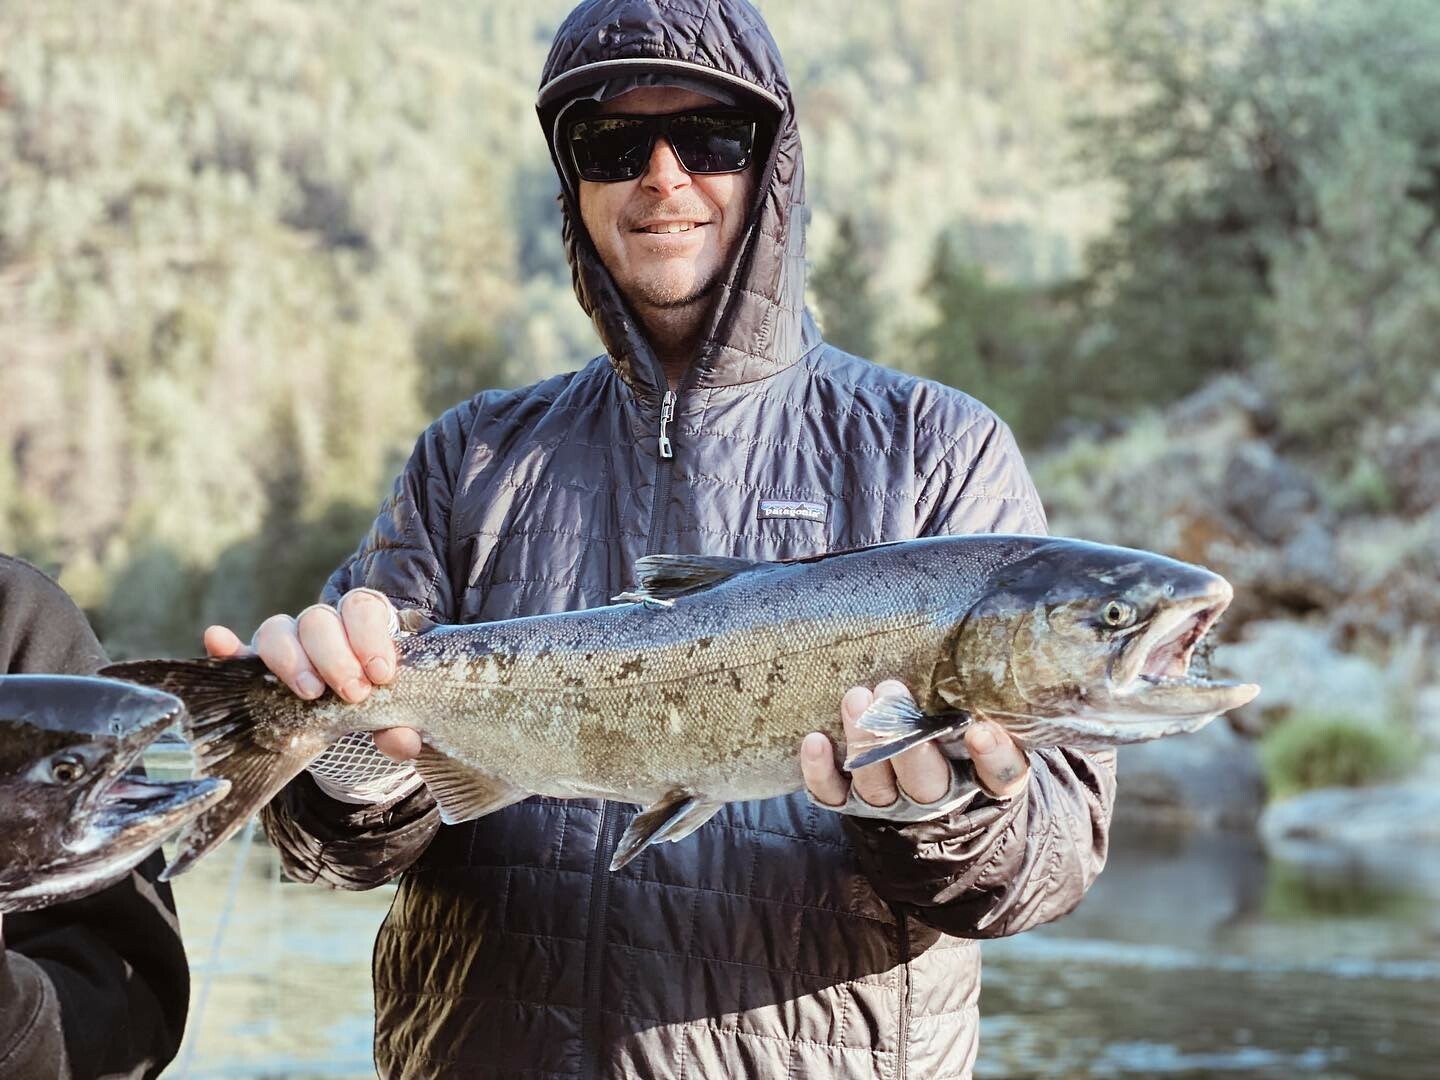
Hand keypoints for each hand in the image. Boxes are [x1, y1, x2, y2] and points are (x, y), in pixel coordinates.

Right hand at [202, 588, 420, 762]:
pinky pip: (236, 653)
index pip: (361, 607)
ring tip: (310, 693)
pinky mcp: (256, 670)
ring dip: (292, 659)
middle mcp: (323, 629)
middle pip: (318, 618)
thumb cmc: (383, 711)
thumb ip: (405, 729)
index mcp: (362, 627)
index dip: (370, 635)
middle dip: (335, 655)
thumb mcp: (400, 720)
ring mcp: (287, 646)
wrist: (354, 727)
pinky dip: (226, 647)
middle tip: (352, 692)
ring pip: (279, 629)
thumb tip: (403, 740)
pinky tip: (219, 642)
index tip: (381, 673)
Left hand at [800, 680, 1029, 808]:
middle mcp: (937, 795)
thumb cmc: (952, 743)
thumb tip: (980, 677)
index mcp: (979, 777)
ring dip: (863, 742)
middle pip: (924, 779)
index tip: (981, 733)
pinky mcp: (852, 804)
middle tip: (891, 689)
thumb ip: (983, 706)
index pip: (999, 775)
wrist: (922, 804)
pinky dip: (820, 771)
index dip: (993, 757)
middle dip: (904, 736)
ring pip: (875, 784)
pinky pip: (833, 795)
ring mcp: (892, 802)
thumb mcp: (978, 725)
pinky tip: (815, 740)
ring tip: (856, 698)